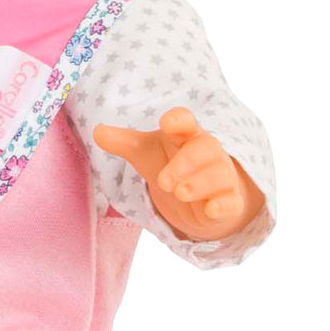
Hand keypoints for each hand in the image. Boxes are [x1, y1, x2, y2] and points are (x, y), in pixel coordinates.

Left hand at [93, 107, 263, 241]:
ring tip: (179, 192)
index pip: (186, 123)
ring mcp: (221, 177)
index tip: (168, 122)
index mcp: (185, 136)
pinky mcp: (229, 201)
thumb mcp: (145, 153)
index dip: (179, 120)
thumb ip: (123, 143)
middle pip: (204, 149)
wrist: (198, 197)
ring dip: (199, 184)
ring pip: (220, 175)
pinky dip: (223, 206)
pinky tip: (211, 209)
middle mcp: (207, 153)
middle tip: (163, 182)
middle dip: (185, 163)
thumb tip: (97, 131)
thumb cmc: (171, 165)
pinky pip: (232, 202)